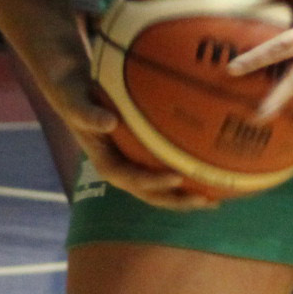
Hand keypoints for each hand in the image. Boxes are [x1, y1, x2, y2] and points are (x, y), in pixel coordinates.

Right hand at [46, 61, 210, 208]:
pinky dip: (189, 176)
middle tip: (205, 200)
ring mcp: (134, 167)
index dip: (153, 183)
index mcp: (106, 163)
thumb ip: (87, 114)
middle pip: (151, 193)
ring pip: (163, 189)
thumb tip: (108, 121)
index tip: (176, 178)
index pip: (130, 179)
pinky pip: (168, 170)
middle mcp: (122, 170)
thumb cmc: (76, 97)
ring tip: (217, 200)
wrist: (76, 93)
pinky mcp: (145, 159)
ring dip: (187, 197)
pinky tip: (213, 175)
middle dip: (177, 200)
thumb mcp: (76, 103)